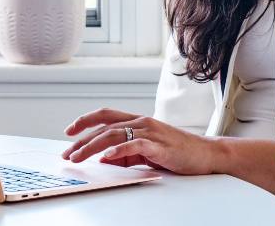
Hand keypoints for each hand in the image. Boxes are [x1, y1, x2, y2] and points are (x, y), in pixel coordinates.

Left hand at [60, 108, 219, 174]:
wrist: (206, 154)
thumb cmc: (177, 152)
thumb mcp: (146, 151)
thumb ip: (126, 153)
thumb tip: (104, 158)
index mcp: (137, 121)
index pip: (105, 115)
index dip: (85, 120)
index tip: (69, 131)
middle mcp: (141, 122)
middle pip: (104, 126)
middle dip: (82, 140)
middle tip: (67, 153)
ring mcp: (150, 131)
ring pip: (114, 134)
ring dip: (92, 146)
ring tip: (78, 156)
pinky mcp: (158, 144)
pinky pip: (135, 144)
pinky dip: (119, 149)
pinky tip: (107, 155)